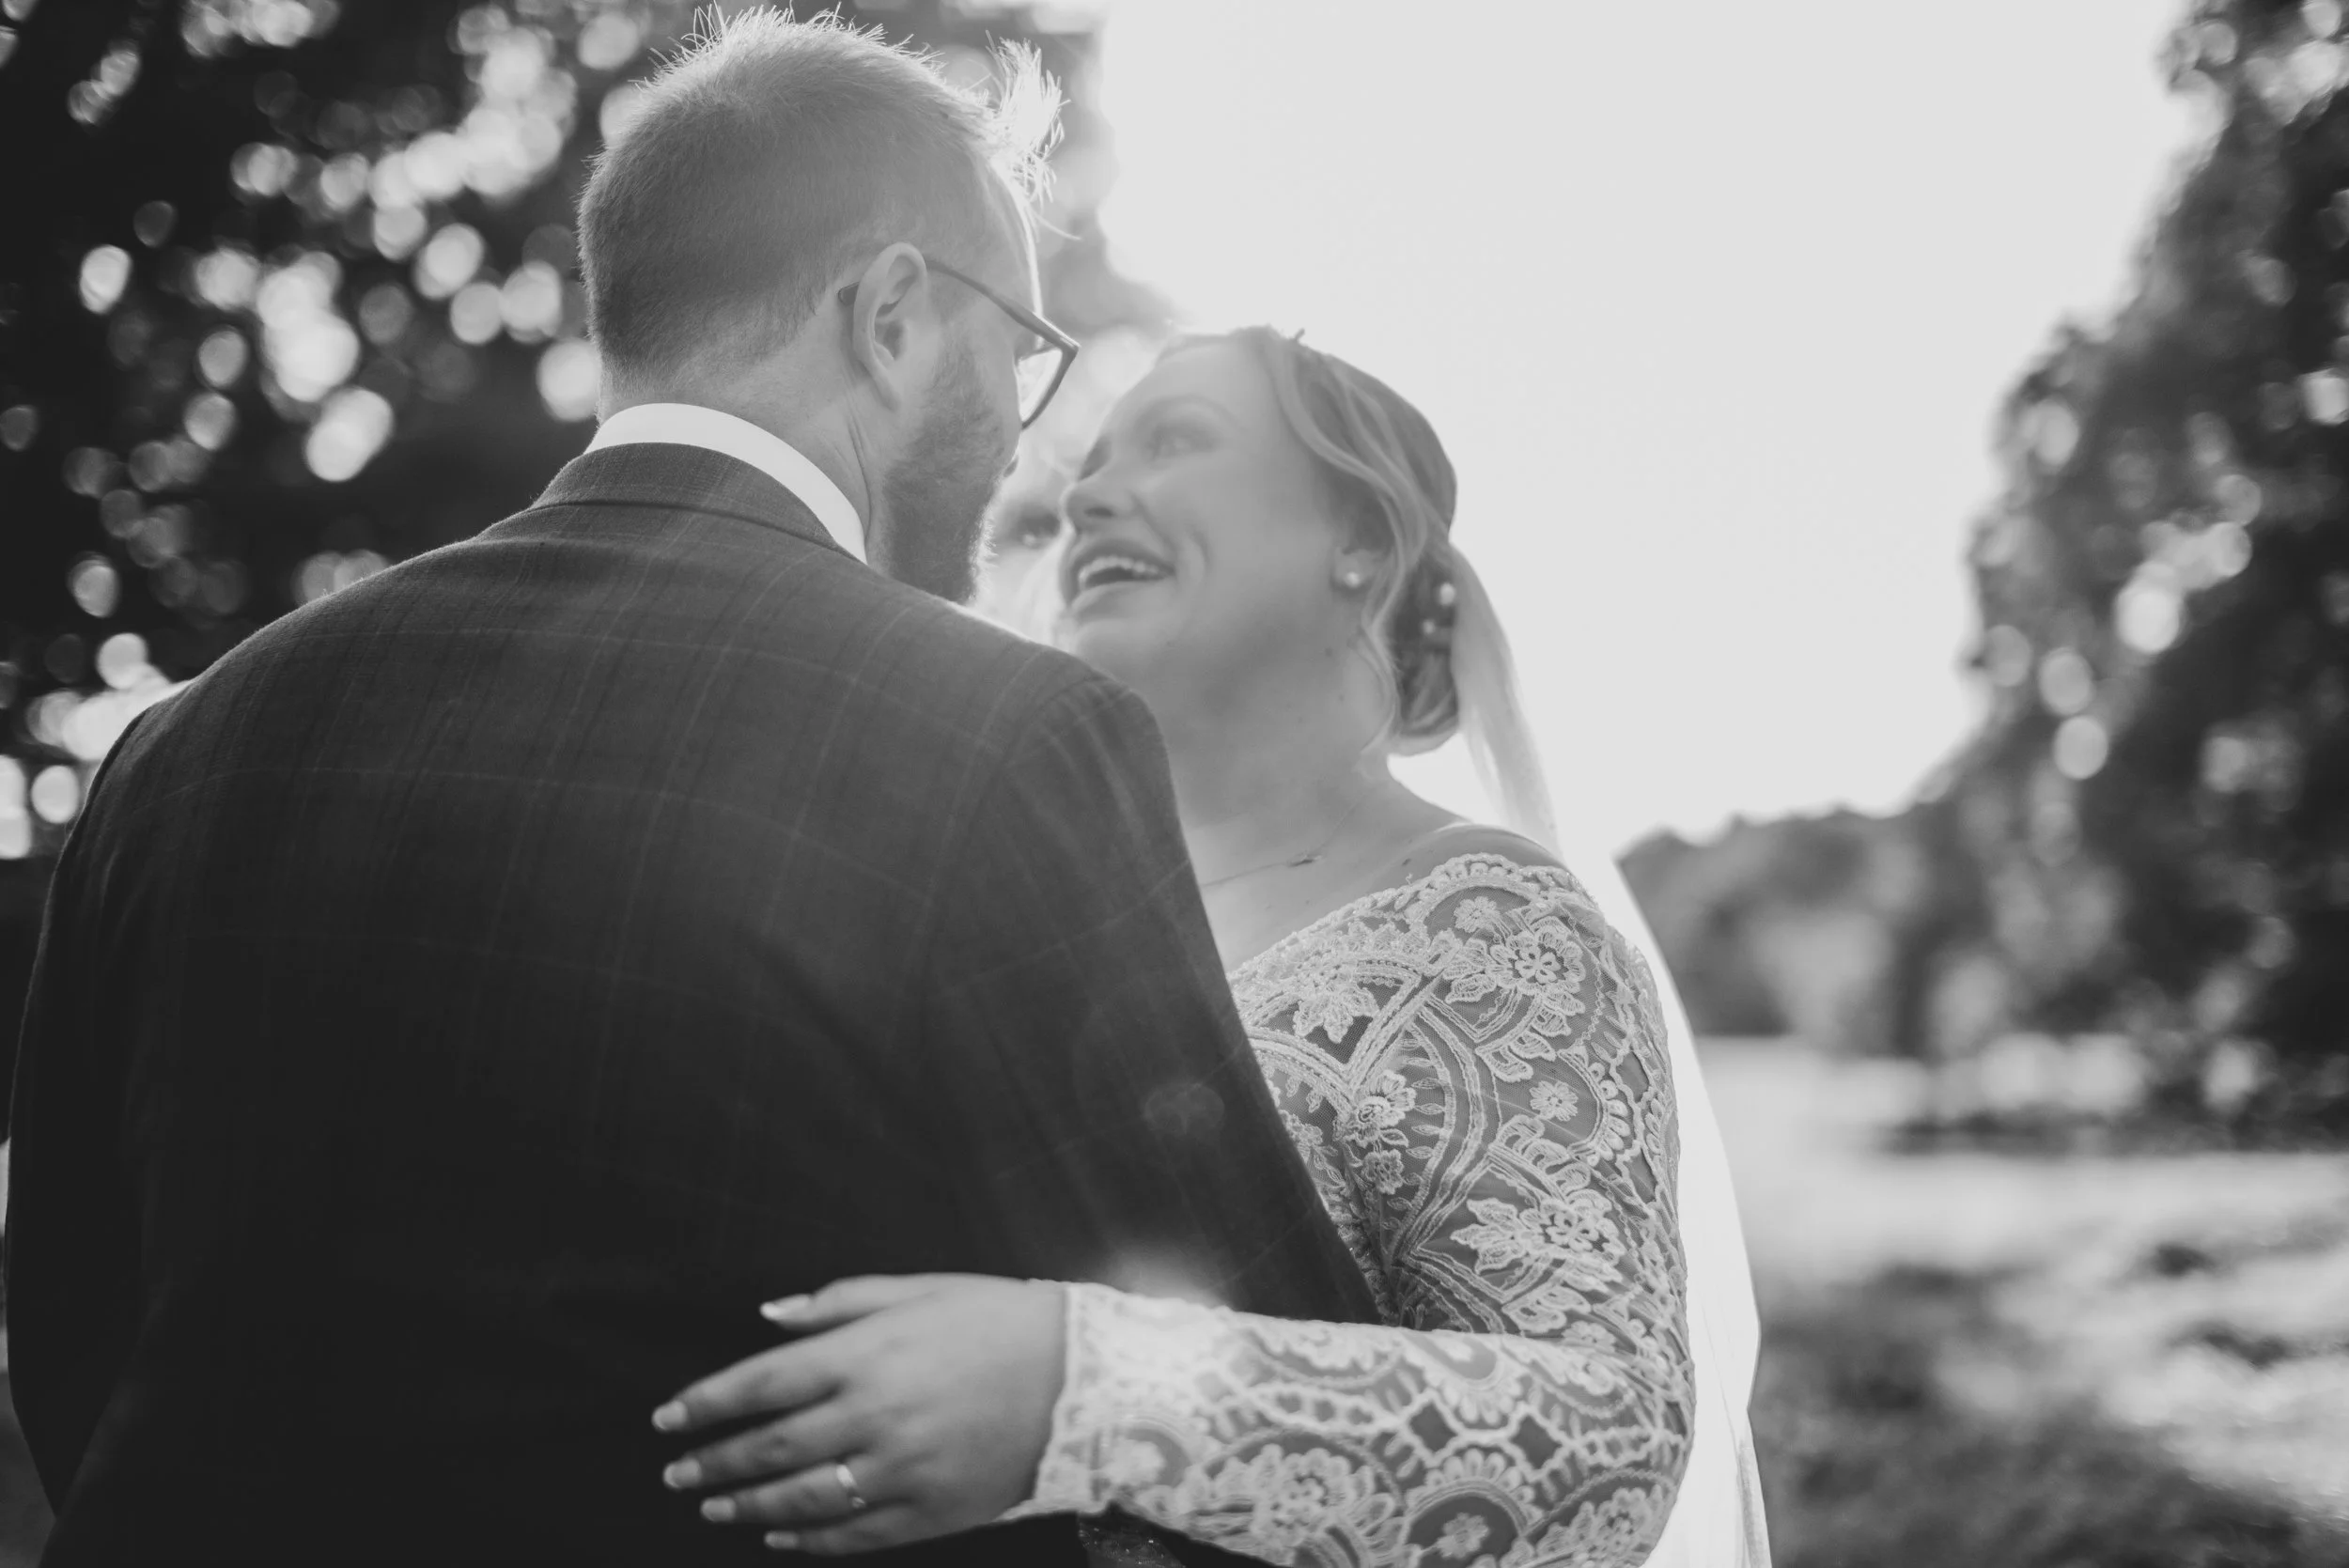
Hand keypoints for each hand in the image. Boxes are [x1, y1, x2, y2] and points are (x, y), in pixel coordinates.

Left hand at [652, 1274, 1066, 1553]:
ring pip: (802, 1500)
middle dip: (714, 1463)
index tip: (667, 1419)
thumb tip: (768, 1317)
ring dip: (747, 1506)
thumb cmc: (999, 1320)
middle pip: (771, 1449)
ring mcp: (902, 1472)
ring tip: (714, 1508)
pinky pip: (854, 1535)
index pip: (763, 1383)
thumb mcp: (921, 1289)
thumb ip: (839, 1303)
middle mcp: (875, 1416)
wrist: (1084, 1379)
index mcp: (868, 1353)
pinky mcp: (930, 1512)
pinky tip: (778, 1533)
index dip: (706, 1403)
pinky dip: (808, 1539)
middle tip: (676, 1475)